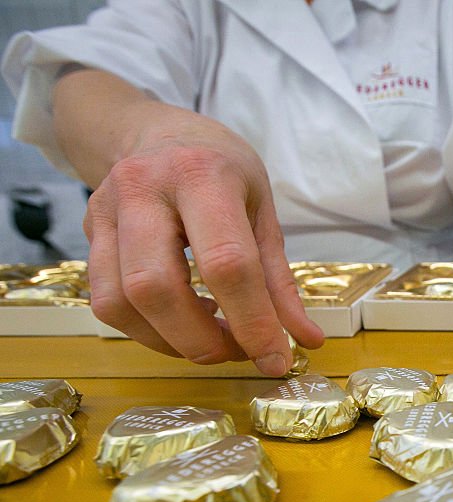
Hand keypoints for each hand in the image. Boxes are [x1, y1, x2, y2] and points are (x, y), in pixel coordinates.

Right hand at [57, 72, 322, 374]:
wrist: (159, 132)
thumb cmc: (221, 170)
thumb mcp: (263, 211)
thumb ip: (280, 281)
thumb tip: (306, 341)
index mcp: (202, 175)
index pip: (226, 263)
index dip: (251, 321)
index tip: (275, 358)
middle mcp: (144, 189)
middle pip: (155, 287)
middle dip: (200, 339)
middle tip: (236, 351)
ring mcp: (106, 210)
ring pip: (120, 302)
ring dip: (171, 341)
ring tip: (211, 339)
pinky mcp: (87, 234)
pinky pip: (105, 302)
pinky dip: (146, 330)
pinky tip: (180, 323)